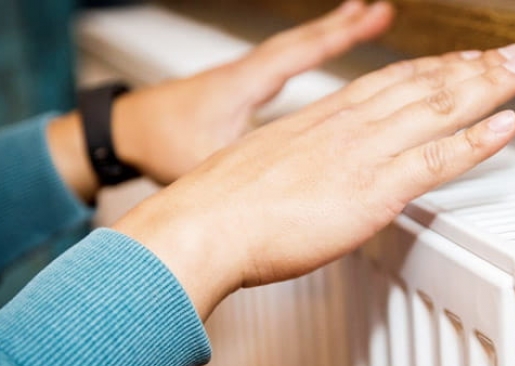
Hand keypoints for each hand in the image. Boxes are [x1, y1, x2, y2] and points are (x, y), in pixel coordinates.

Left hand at [48, 0, 393, 200]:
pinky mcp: (236, 90)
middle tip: (376, 11)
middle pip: (301, 42)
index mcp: (243, 85)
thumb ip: (252, 169)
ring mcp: (240, 79)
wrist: (123, 135)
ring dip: (324, 36)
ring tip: (355, 23)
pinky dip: (304, 54)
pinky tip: (314, 61)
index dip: (338, 37)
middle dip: (341, 26)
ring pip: (290, 49)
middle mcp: (244, 74)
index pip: (300, 52)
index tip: (371, 17)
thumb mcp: (210, 162)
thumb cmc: (159, 146)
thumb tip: (290, 185)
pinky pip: (280, 64)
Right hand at [113, 44, 514, 318]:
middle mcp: (348, 127)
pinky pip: (435, 159)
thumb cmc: (223, 208)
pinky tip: (504, 124)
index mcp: (321, 121)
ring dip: (484, 87)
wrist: (203, 227)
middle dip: (470, 68)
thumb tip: (311, 179)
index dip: (429, 70)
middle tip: (507, 54)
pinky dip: (474, 141)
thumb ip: (299, 168)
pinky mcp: (373, 190)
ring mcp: (363, 155)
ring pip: (436, 110)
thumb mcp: (264, 170)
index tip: (456, 62)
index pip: (387, 83)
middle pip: (420, 85)